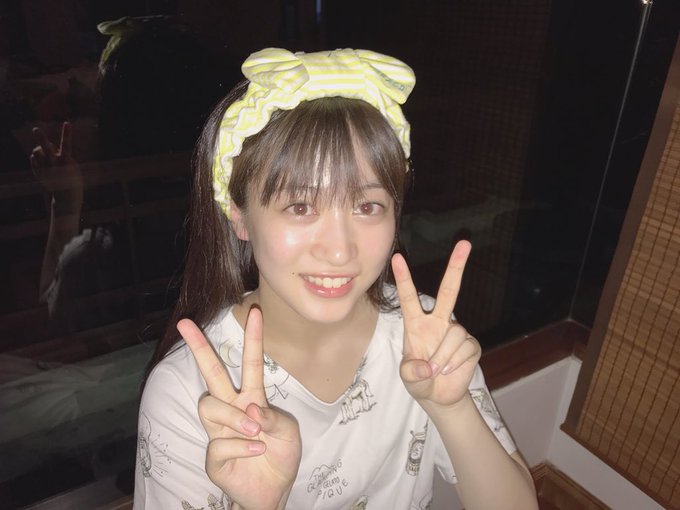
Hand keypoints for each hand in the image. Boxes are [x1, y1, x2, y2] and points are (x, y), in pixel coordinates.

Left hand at [30, 122, 82, 200]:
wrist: (66, 197)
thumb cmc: (73, 179)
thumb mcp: (73, 166)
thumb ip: (60, 153)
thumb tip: (45, 144)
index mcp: (66, 162)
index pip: (67, 144)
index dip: (67, 133)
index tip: (67, 122)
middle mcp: (54, 164)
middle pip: (45, 147)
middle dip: (41, 137)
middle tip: (35, 129)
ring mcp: (44, 168)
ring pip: (36, 151)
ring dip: (40, 149)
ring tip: (46, 153)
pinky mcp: (38, 173)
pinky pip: (33, 158)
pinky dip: (37, 158)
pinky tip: (43, 163)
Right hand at [178, 309, 301, 509]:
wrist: (273, 492)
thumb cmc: (280, 455)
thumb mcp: (288, 432)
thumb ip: (273, 418)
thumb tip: (251, 407)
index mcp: (252, 397)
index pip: (250, 363)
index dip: (253, 338)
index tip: (255, 311)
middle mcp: (232, 409)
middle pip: (211, 373)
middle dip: (198, 347)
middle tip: (185, 324)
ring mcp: (220, 431)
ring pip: (209, 406)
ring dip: (234, 416)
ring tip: (255, 430)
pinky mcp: (214, 457)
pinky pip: (220, 443)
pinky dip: (242, 446)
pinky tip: (257, 450)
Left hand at [391, 240, 480, 410]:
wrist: (439, 396)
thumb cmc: (419, 380)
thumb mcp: (408, 379)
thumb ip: (412, 373)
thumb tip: (428, 367)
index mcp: (416, 323)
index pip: (409, 297)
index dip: (404, 278)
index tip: (397, 257)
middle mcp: (437, 321)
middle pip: (448, 290)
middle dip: (457, 266)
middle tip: (465, 243)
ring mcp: (455, 331)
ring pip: (454, 333)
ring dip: (444, 356)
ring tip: (437, 370)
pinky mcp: (471, 345)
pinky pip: (464, 347)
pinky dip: (454, 362)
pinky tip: (449, 370)